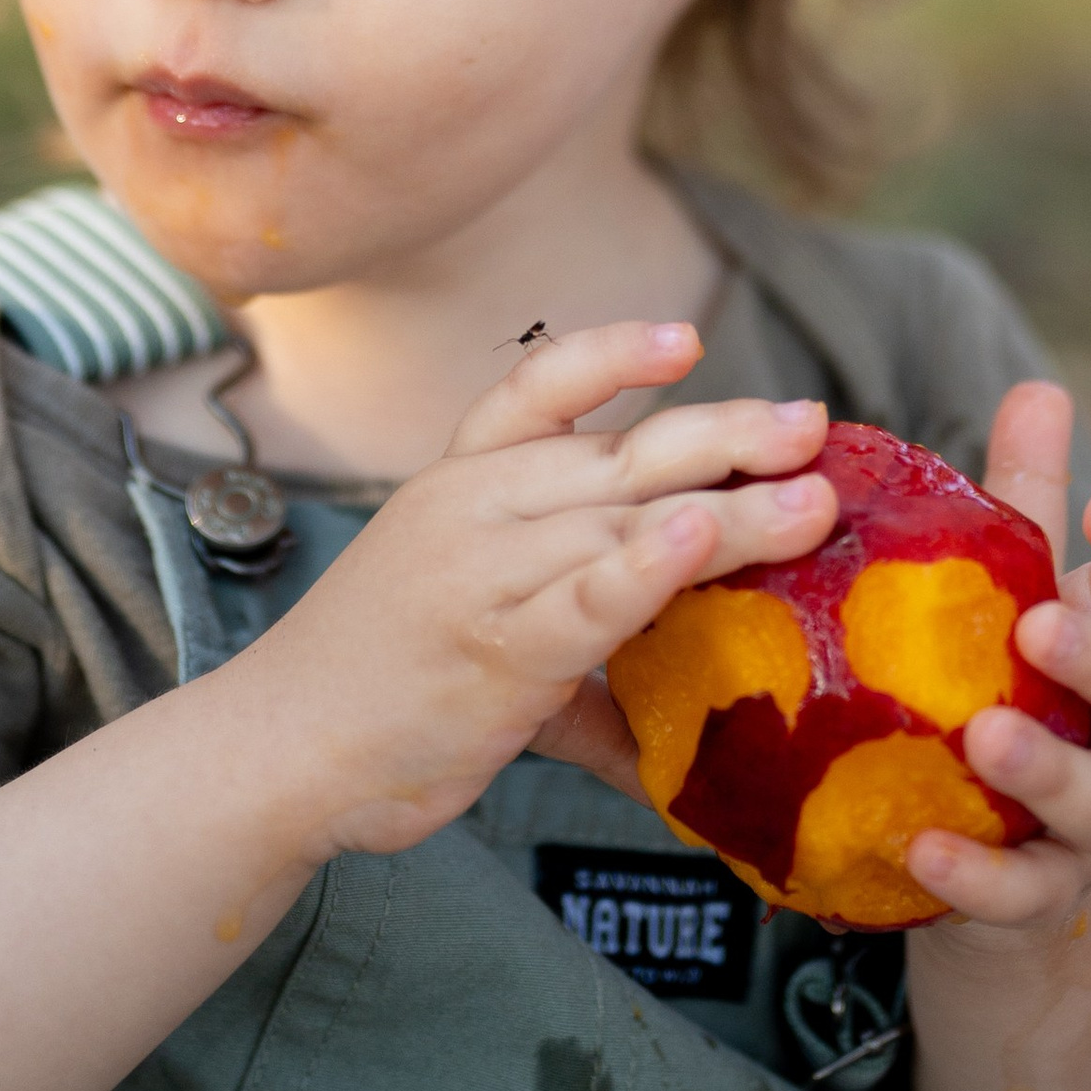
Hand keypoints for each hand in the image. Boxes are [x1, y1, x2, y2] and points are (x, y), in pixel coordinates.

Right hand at [230, 322, 834, 865]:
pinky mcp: (497, 651)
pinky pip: (587, 598)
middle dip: (726, 432)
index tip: (687, 339)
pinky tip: (697, 537)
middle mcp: (473, 507)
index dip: (613, 355)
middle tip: (815, 426)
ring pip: (625, 522)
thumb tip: (675, 722)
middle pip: (618, 451)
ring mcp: (484, 575)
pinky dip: (647, 564)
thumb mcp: (468, 617)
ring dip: (731, 508)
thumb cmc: (378, 688)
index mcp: (459, 482)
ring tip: (813, 501)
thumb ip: (573, 646)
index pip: (537, 389)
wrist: (276, 750)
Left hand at [903, 380, 1090, 942]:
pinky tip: (925, 846)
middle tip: (1043, 626)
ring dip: (1049, 767)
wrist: (989, 863)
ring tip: (985, 739)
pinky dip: (980, 874)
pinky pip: (1023, 893)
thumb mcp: (1009, 597)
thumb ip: (1024, 501)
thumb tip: (1041, 386)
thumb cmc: (1002, 691)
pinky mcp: (1042, 897)